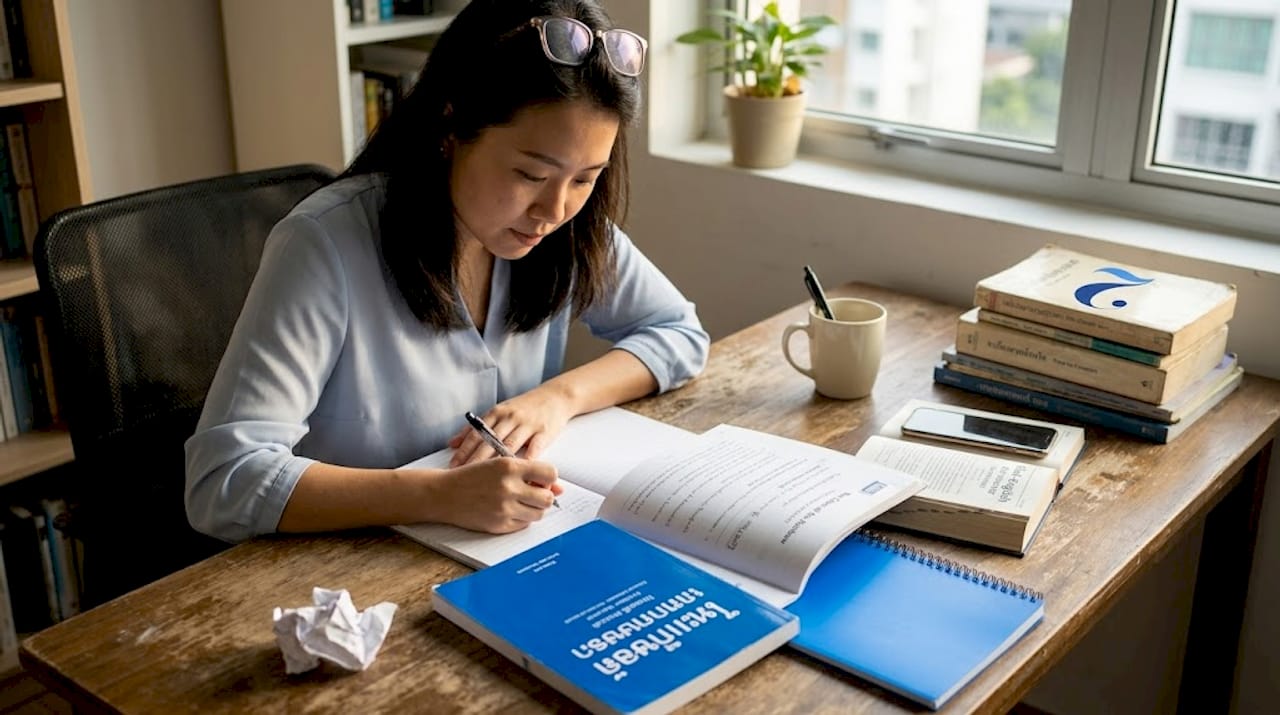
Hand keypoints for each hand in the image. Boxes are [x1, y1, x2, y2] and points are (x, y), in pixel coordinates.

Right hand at [423, 457, 563, 533]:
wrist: (444, 494)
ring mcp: (504, 508)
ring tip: (519, 501)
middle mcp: (508, 487)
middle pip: (547, 498)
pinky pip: (524, 524)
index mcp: (509, 466)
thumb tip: (559, 488)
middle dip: (544, 496)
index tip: (542, 480)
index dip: (549, 478)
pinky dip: (521, 518)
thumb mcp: (499, 464)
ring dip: (533, 508)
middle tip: (532, 493)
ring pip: (538, 513)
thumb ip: (530, 473)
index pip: (550, 473)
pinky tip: (509, 509)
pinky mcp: (499, 525)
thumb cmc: (471, 476)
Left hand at [448, 387, 575, 465]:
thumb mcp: (499, 413)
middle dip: (475, 460)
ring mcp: (527, 424)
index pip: (476, 434)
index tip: (453, 466)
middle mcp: (510, 417)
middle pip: (490, 442)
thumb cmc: (524, 408)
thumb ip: (476, 429)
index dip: (464, 450)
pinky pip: (534, 447)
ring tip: (488, 480)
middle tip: (464, 476)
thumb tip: (452, 443)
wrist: (555, 397)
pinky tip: (520, 472)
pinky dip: (527, 460)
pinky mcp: (544, 431)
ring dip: (498, 463)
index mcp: (497, 413)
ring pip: (509, 445)